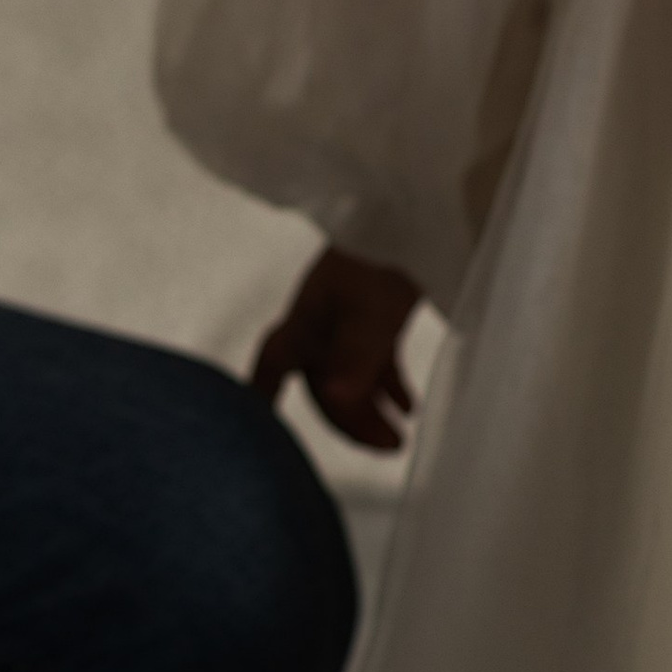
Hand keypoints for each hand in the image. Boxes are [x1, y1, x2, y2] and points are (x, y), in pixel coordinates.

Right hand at [252, 245, 421, 452]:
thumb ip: (357, 361)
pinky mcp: (366, 322)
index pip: (270, 375)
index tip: (265, 439)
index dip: (262, 406)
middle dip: (352, 423)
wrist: (398, 225)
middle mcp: (313, 334)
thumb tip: (338, 399)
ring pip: (349, 381)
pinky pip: (372, 365)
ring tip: (401, 438)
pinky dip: (387, 387)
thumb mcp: (369, 318)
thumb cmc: (374, 269)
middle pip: (323, 390)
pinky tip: (409, 407)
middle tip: (390, 446)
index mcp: (300, 331)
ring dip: (373, 411)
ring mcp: (339, 328)